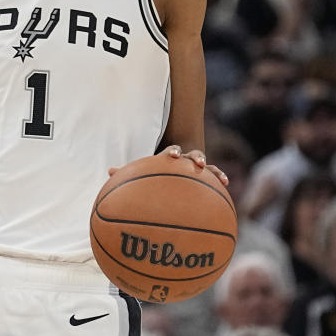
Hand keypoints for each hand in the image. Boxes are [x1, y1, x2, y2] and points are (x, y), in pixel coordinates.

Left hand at [107, 145, 228, 185]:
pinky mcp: (204, 173)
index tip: (171, 156)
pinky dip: (220, 177)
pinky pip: (214, 175)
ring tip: (221, 177)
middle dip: (195, 157)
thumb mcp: (143, 171)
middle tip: (197, 163)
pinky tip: (227, 184)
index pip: (170, 152)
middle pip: (192, 154)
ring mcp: (195, 164)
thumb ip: (129, 172)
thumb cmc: (154, 169)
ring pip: (207, 164)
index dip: (172, 152)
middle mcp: (184, 158)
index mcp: (169, 157)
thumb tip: (109, 171)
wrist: (172, 162)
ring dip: (212, 169)